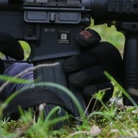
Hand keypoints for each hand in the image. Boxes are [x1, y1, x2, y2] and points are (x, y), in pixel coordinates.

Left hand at [3, 29, 124, 120]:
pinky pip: (104, 87)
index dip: (88, 37)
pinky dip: (93, 89)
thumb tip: (30, 45)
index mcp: (86, 48)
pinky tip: (84, 91)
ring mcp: (105, 73)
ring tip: (73, 81)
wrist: (64, 101)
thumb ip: (49, 54)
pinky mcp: (107, 89)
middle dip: (81, 61)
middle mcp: (98, 59)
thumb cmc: (59, 78)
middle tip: (67, 68)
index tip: (79, 39)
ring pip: (99, 71)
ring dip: (84, 76)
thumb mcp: (53, 64)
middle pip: (97, 54)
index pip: (92, 37)